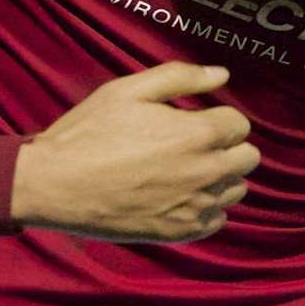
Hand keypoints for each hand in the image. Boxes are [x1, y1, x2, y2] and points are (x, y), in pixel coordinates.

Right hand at [9, 62, 259, 242]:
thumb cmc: (88, 132)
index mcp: (196, 134)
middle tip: (192, 142)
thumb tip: (221, 73)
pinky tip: (178, 194)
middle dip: (227, 145)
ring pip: (236, 190)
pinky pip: (217, 220)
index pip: (240, 124)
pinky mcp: (180, 233)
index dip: (218, 117)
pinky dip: (205, 207)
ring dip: (219, 176)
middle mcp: (204, 173)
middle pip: (248, 158)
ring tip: (184, 168)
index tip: (194, 119)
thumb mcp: (128, 90)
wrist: (56, 185)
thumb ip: (180, 77)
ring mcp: (194, 207)